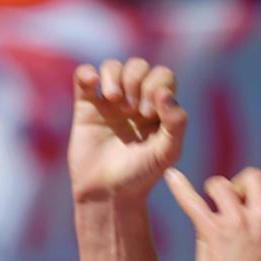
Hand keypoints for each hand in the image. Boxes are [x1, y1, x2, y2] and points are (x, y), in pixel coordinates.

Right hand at [68, 58, 186, 202]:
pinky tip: (93, 83)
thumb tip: (165, 93)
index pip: (163, 77)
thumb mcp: (167, 152)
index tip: (149, 113)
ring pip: (113, 67)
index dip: (156, 85)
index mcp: (159, 109)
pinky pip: (84, 77)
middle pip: (138, 67)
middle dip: (136, 79)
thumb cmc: (142, 175)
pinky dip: (87, 73)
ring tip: (114, 99)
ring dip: (115, 75)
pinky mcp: (86, 107)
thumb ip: (176, 123)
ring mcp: (110, 103)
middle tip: (133, 109)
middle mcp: (136, 101)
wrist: (108, 192)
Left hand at [165, 167, 260, 260]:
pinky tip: (171, 178)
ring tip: (212, 201)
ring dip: (216, 190)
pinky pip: (192, 202)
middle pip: (252, 177)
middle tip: (235, 198)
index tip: (258, 201)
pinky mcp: (212, 232)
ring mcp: (237, 222)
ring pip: (222, 185)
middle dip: (242, 184)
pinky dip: (180, 188)